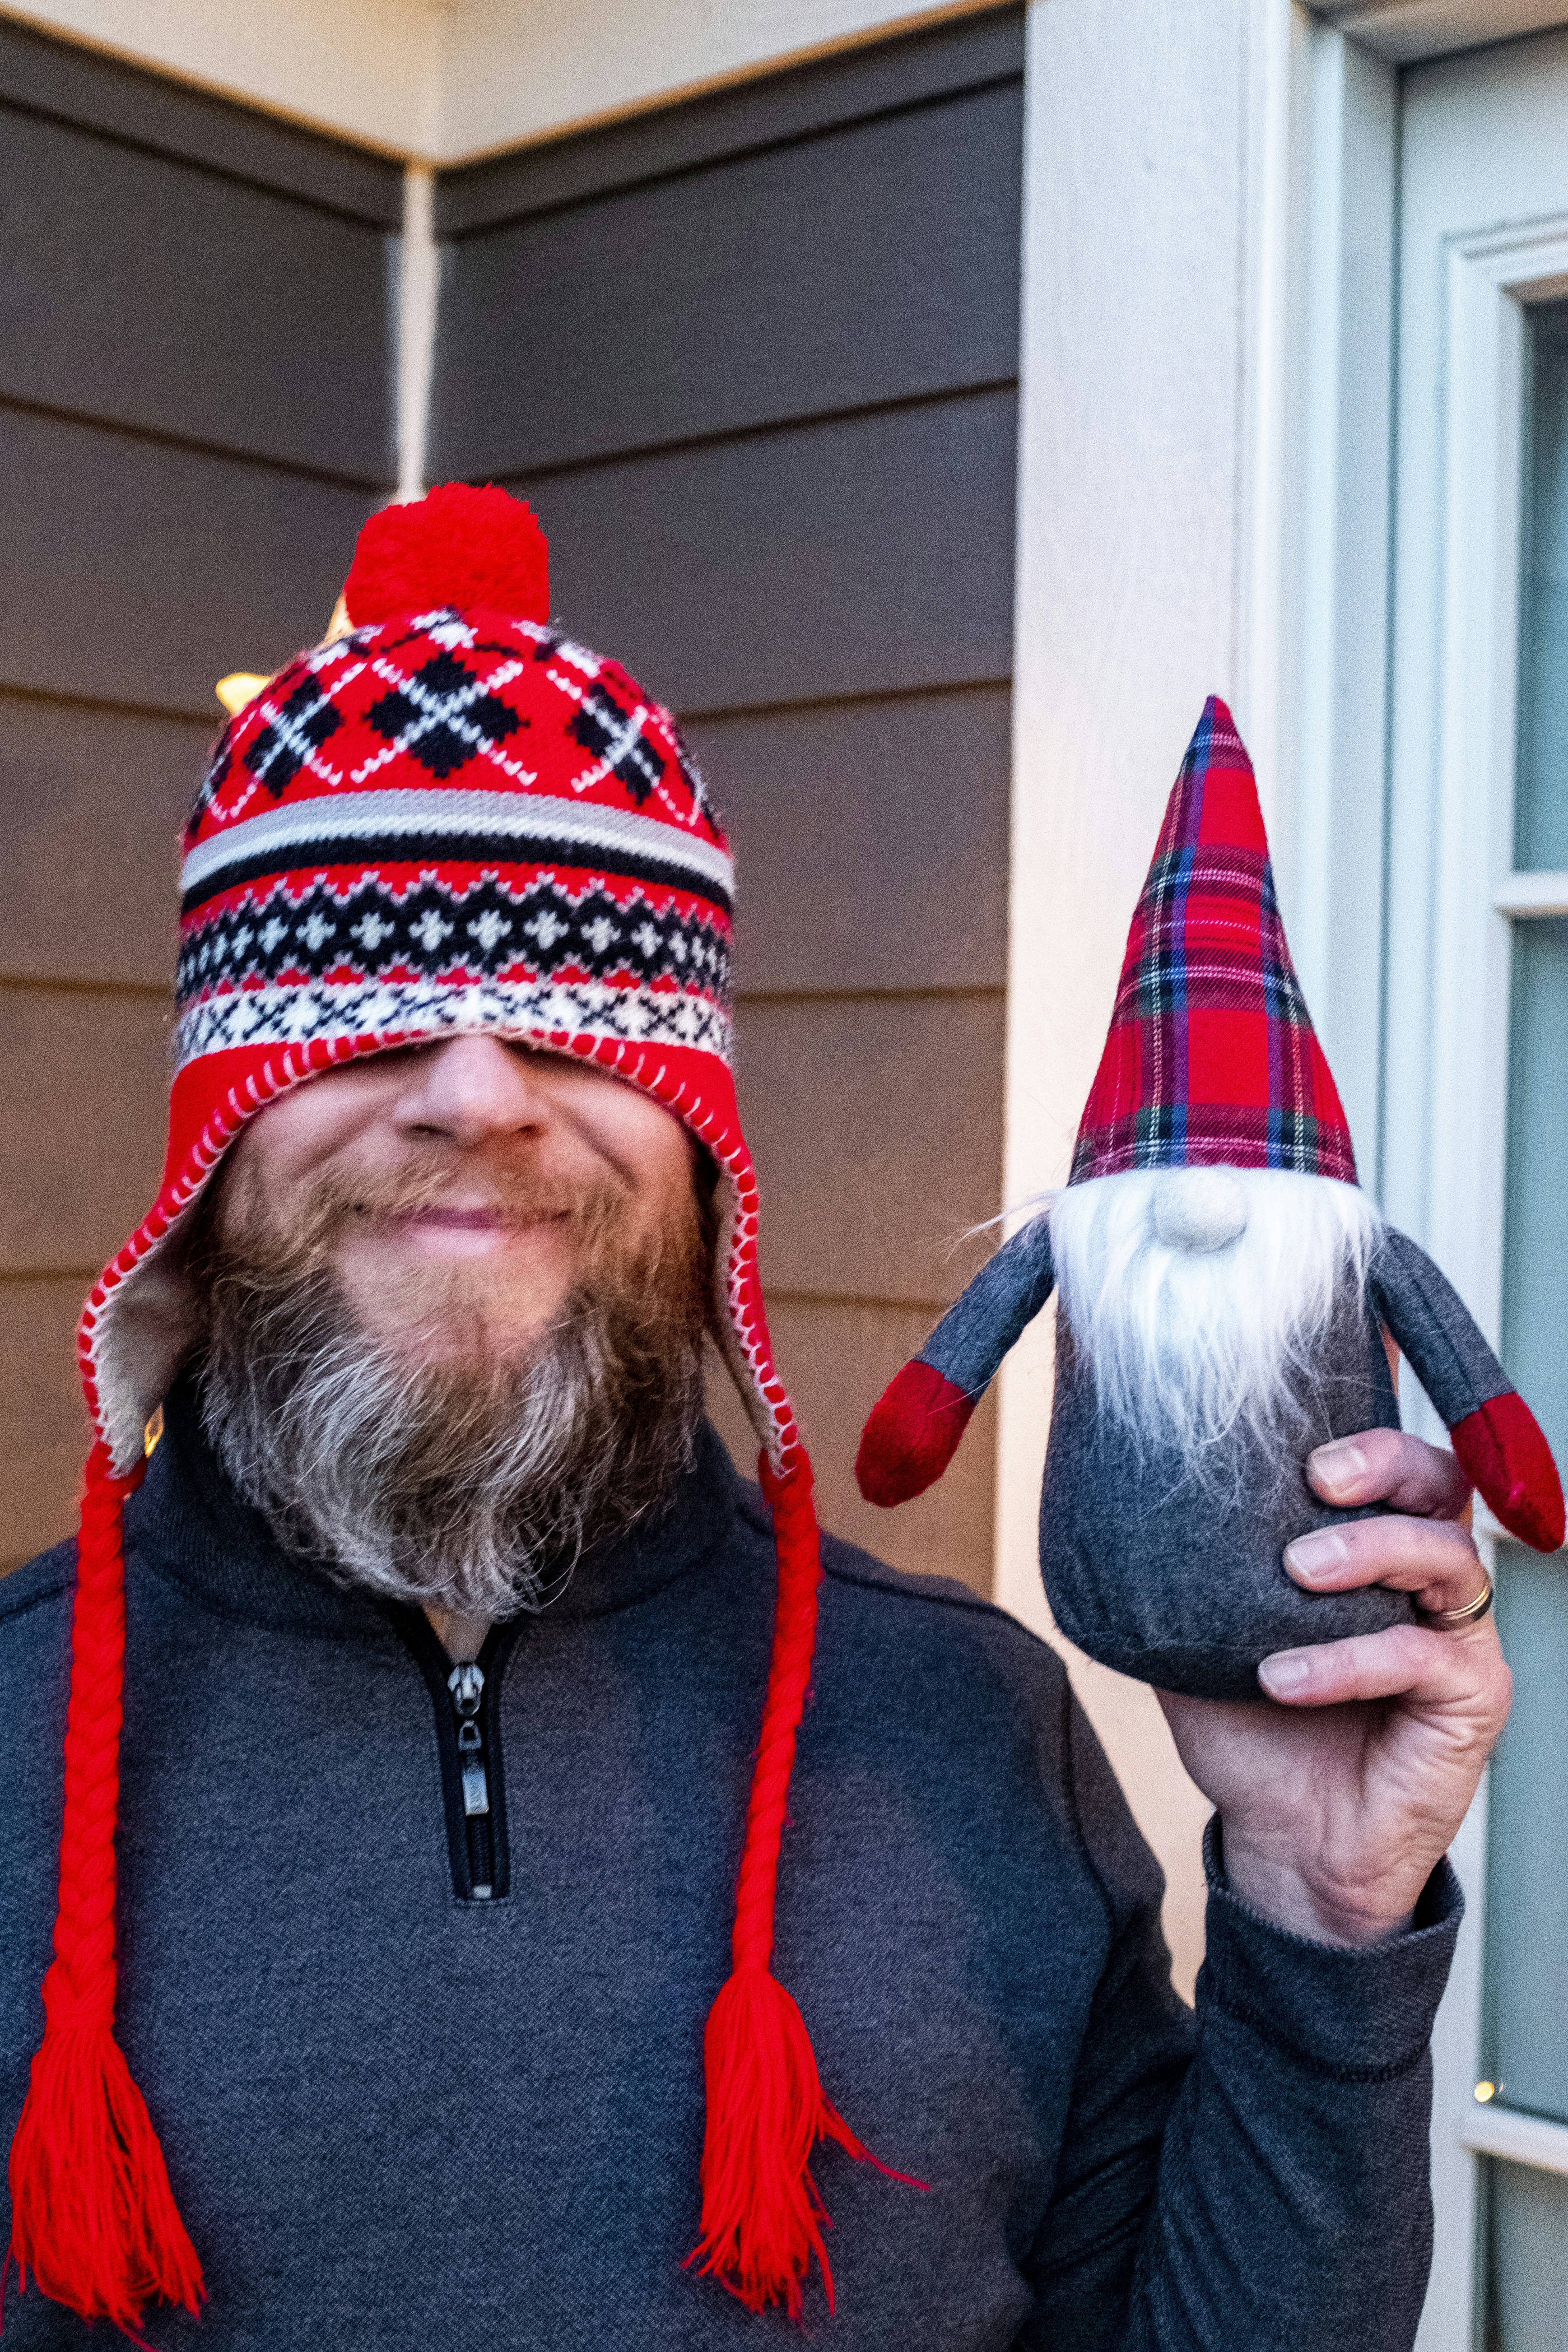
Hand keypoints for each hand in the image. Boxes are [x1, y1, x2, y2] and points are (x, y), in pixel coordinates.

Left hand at [1157, 1427, 1511, 1947]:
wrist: (1282, 1841)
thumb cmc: (1256, 1733)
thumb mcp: (1203, 1640)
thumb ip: (1186, 1579)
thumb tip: (1119, 1513)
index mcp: (1374, 1553)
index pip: (1395, 1465)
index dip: (1366, 1441)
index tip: (1302, 1449)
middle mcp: (1427, 1583)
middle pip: (1443, 1485)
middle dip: (1387, 1466)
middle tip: (1318, 1481)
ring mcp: (1458, 1638)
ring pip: (1448, 1558)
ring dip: (1369, 1553)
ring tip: (1295, 1574)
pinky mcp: (1472, 1700)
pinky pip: (1424, 1658)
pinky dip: (1350, 1661)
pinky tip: (1285, 1678)